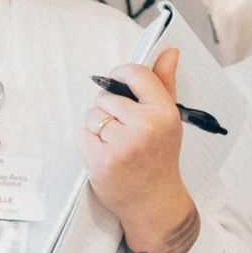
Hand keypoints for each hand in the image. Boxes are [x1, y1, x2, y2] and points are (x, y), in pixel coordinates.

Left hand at [75, 49, 198, 252]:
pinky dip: (87, 143)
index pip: (136, 73)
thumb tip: (170, 50)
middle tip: (121, 128)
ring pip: (91, 115)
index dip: (120, 74)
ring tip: (113, 143)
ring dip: (96, 127)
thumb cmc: (160, 156)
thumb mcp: (168, 118)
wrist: (154, 202)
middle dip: (107, 109)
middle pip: (106, 96)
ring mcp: (123, 146)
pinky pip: (81, 135)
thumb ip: (164, 82)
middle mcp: (145, 127)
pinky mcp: (102, 162)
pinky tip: (103, 155)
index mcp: (164, 112)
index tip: (118, 82)